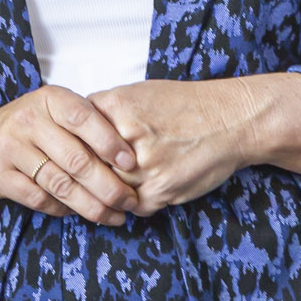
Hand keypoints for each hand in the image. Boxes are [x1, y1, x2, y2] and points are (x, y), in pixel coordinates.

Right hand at [0, 87, 142, 225]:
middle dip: (109, 186)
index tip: (132, 164)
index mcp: (48, 99)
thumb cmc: (26, 128)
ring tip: (112, 215)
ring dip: (91, 205)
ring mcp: (9, 146)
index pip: (84, 118)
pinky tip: (77, 212)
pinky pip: (38, 198)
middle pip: (76, 159)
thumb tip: (131, 158)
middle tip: (129, 201)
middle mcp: (27, 119)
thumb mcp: (52, 113)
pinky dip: (62, 209)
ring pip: (60, 184)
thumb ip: (84, 127)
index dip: (111, 142)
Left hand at [87, 74, 300, 214]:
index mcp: (116, 106)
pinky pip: (133, 206)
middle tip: (86, 179)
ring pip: (108, 188)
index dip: (71, 148)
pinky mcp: (160, 190)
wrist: (230, 120)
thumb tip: (77, 131)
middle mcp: (126, 135)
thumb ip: (107, 112)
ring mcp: (143, 166)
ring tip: (116, 187)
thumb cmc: (186, 105)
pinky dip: (134, 203)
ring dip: (110, 192)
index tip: (69, 156)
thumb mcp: (139, 93)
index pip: (74, 134)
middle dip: (87, 173)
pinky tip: (142, 192)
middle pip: (87, 164)